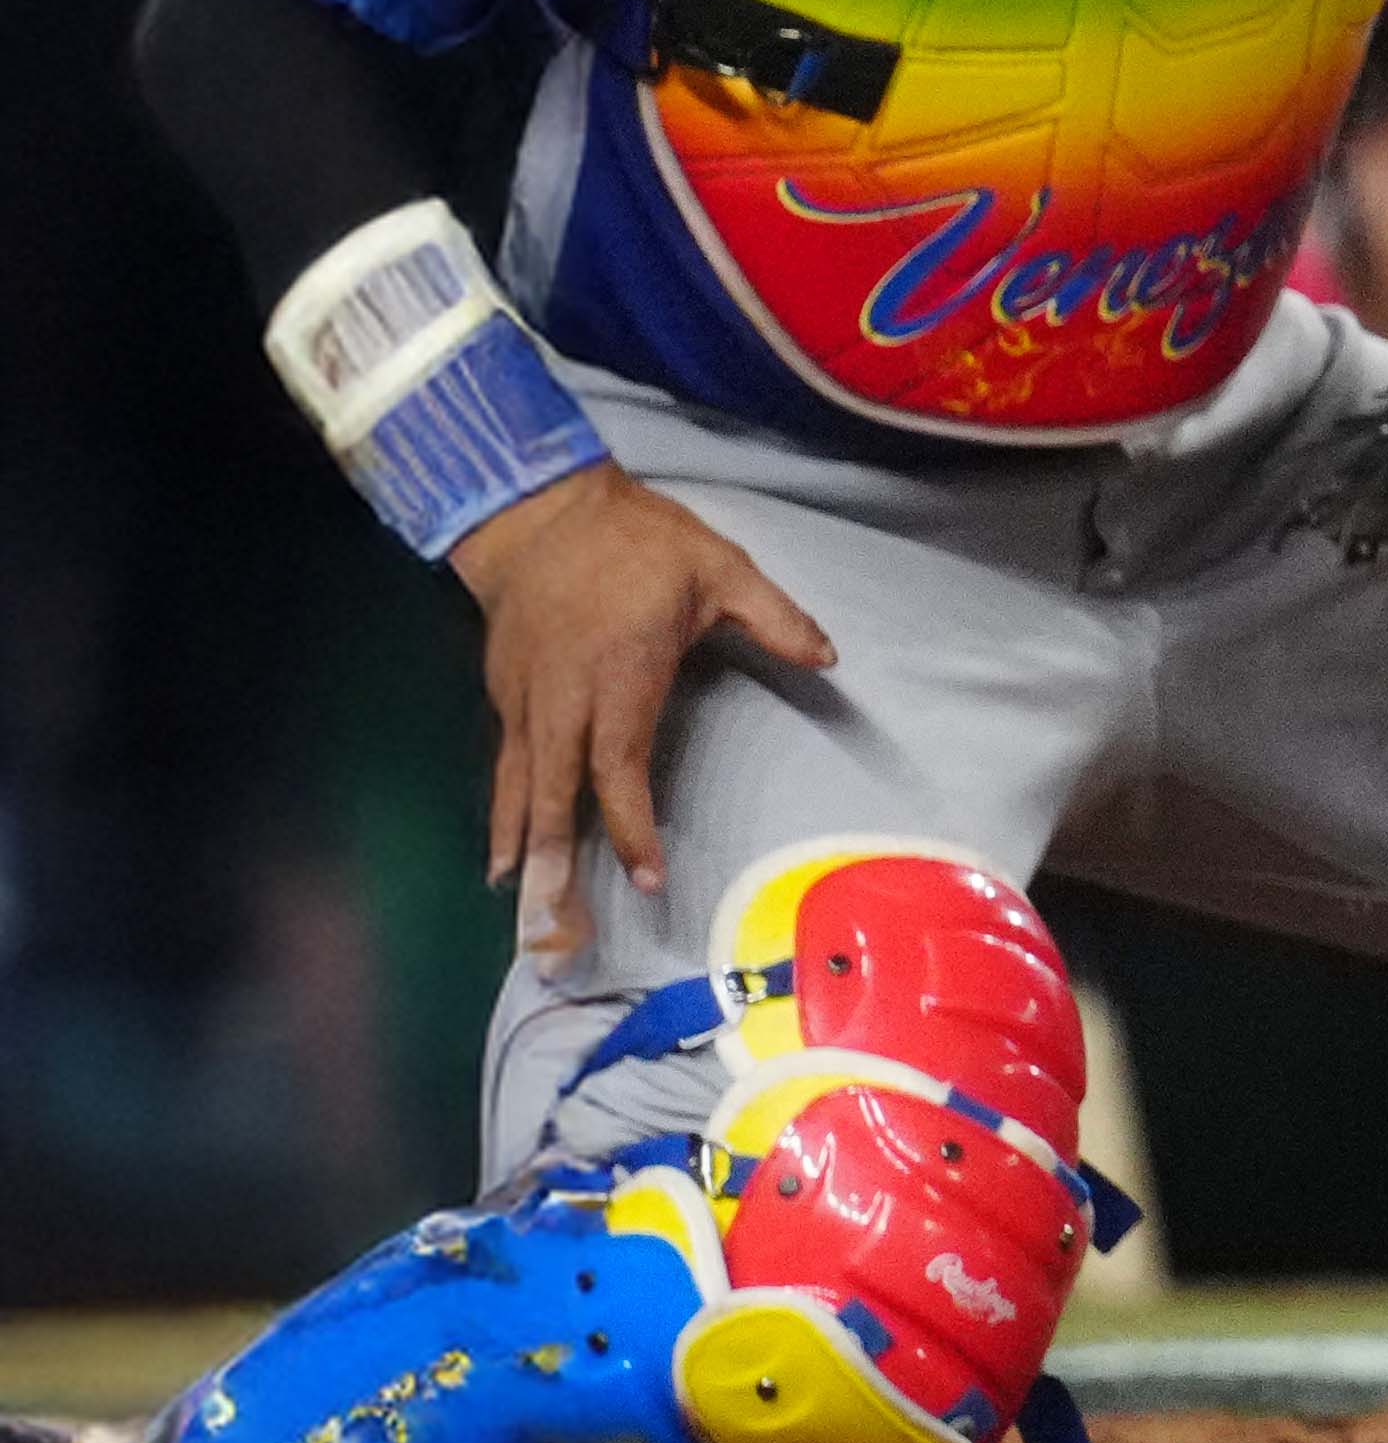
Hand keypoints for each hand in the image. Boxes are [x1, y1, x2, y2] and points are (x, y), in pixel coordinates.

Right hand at [453, 463, 835, 951]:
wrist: (538, 513)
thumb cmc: (638, 542)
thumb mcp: (719, 567)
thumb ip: (774, 617)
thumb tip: (829, 657)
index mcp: (620, 676)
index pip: (621, 768)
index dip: (631, 826)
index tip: (644, 876)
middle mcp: (564, 700)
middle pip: (556, 795)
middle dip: (555, 865)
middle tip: (555, 929)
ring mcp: (526, 700)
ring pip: (521, 787)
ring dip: (521, 850)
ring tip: (520, 908)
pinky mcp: (503, 694)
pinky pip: (506, 766)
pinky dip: (504, 812)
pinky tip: (504, 851)